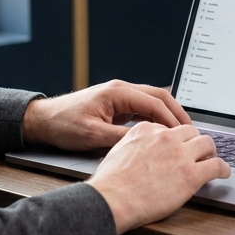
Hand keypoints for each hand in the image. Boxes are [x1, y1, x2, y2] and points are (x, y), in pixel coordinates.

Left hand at [22, 80, 191, 152]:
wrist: (44, 120)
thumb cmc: (63, 124)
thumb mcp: (92, 135)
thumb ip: (120, 138)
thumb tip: (145, 143)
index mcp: (117, 92)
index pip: (154, 102)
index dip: (171, 119)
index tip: (182, 133)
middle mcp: (121, 90)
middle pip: (159, 96)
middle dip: (177, 112)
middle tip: (190, 130)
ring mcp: (120, 97)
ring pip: (153, 101)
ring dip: (168, 115)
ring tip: (181, 132)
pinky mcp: (117, 105)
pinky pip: (143, 109)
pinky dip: (156, 118)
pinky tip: (162, 132)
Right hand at [88, 122, 230, 233]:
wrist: (111, 200)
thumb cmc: (109, 184)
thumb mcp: (117, 151)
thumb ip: (133, 146)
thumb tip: (139, 152)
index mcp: (146, 130)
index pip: (169, 128)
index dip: (175, 139)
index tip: (177, 147)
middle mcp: (165, 137)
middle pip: (190, 132)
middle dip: (194, 142)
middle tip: (197, 153)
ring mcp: (180, 155)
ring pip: (207, 143)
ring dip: (210, 152)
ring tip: (211, 160)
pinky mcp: (191, 174)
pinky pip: (216, 165)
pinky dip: (224, 169)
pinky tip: (224, 173)